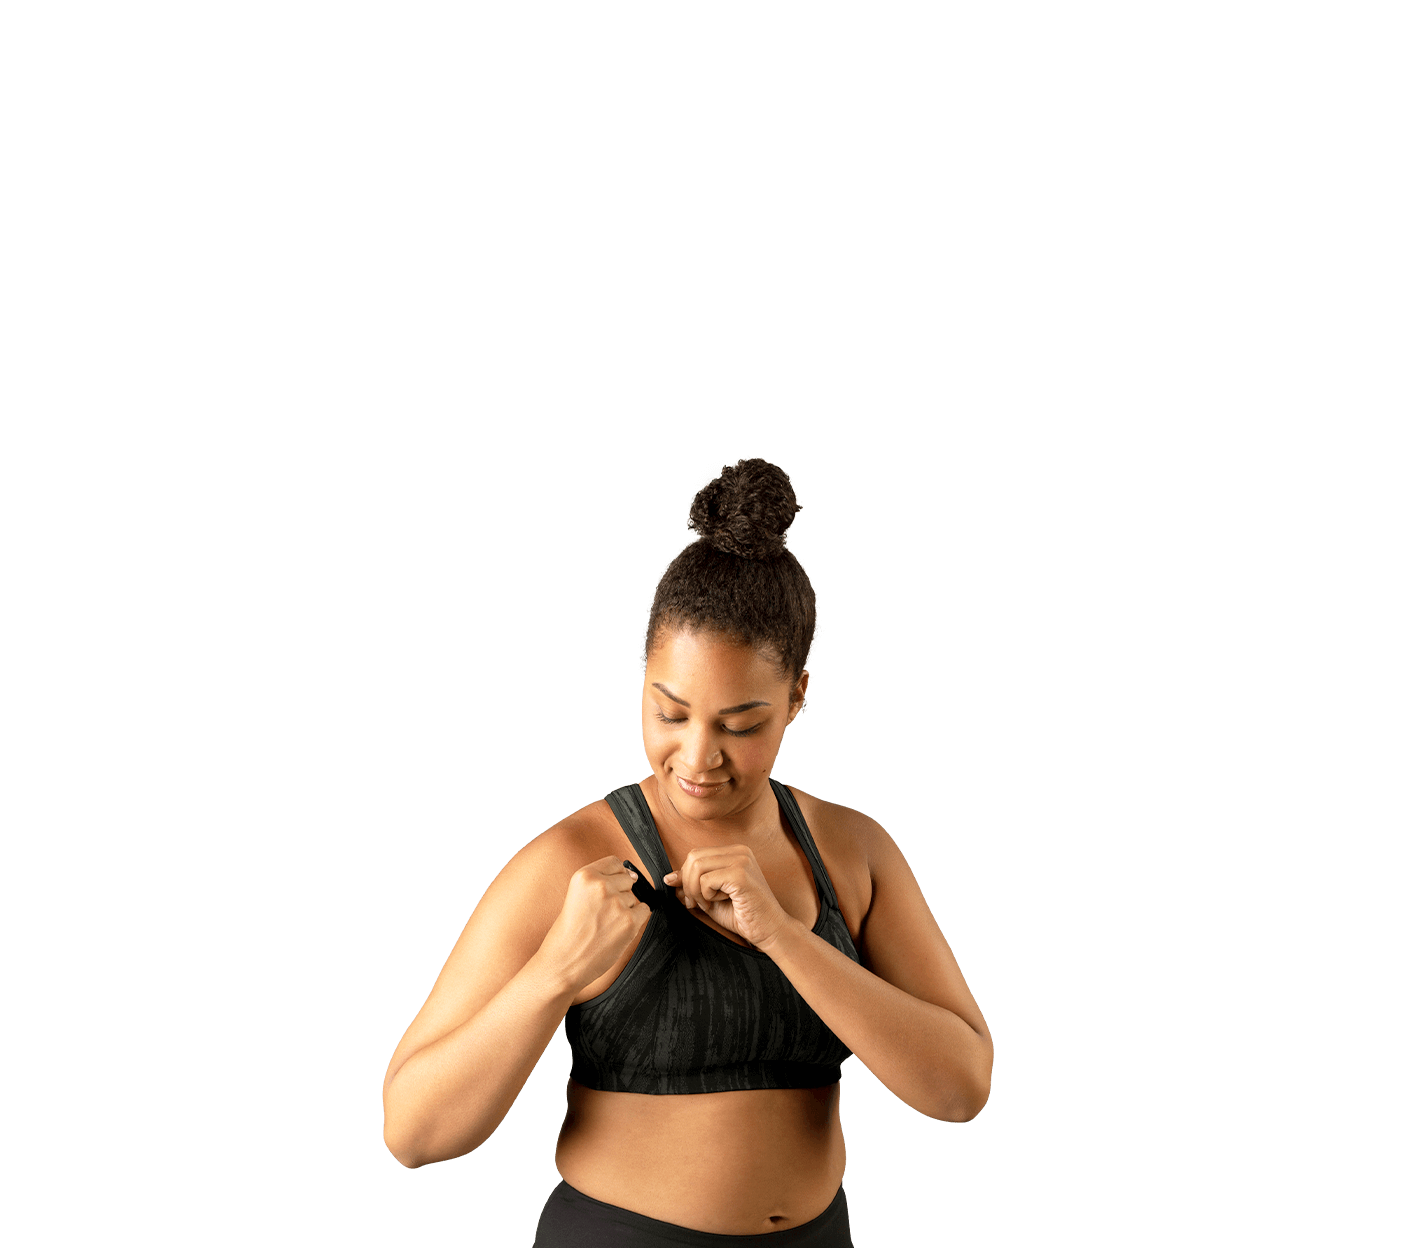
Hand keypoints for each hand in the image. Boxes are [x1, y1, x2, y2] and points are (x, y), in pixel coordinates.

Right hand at [543, 856, 650, 990]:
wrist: (563, 963)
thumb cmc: (569, 931)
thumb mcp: (577, 895)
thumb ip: (601, 880)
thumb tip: (634, 875)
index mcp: (584, 875)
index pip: (614, 862)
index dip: (613, 877)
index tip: (605, 891)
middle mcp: (601, 885)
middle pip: (627, 879)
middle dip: (620, 894)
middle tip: (601, 914)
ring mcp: (616, 903)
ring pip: (634, 897)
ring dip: (624, 910)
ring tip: (604, 925)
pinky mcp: (629, 921)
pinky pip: (644, 910)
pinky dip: (635, 920)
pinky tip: (616, 930)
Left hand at [664, 846, 792, 949]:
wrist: (770, 931)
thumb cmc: (743, 915)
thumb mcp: (711, 898)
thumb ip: (692, 885)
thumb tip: (669, 878)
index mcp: (734, 852)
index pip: (696, 854)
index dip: (685, 875)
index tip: (688, 897)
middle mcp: (740, 851)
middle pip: (693, 857)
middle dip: (687, 883)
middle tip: (695, 903)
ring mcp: (742, 861)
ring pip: (697, 866)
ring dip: (695, 890)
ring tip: (707, 904)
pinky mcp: (741, 875)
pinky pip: (706, 880)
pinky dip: (705, 895)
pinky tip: (718, 903)